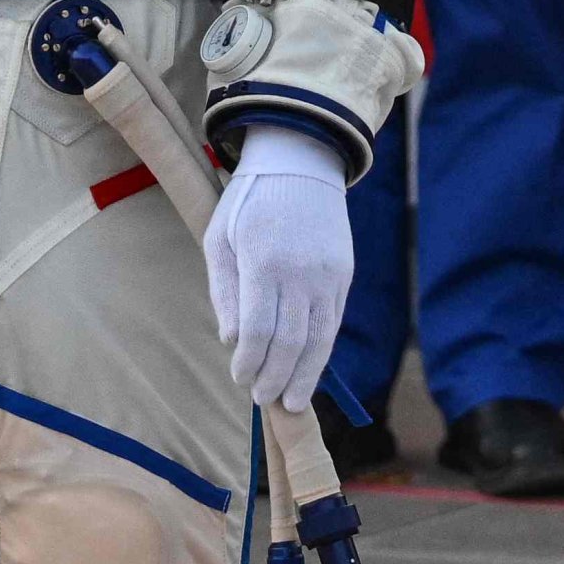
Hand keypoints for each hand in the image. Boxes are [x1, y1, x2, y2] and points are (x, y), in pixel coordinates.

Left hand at [202, 124, 349, 411]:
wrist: (301, 162)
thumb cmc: (249, 201)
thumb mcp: (220, 238)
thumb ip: (224, 291)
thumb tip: (231, 340)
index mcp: (264, 262)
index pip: (258, 329)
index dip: (249, 362)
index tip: (240, 378)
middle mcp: (301, 272)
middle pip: (291, 341)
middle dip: (275, 377)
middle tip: (262, 400)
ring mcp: (328, 274)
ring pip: (320, 338)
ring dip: (305, 375)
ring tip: (291, 402)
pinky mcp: (344, 273)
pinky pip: (334, 320)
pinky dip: (323, 351)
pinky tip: (310, 370)